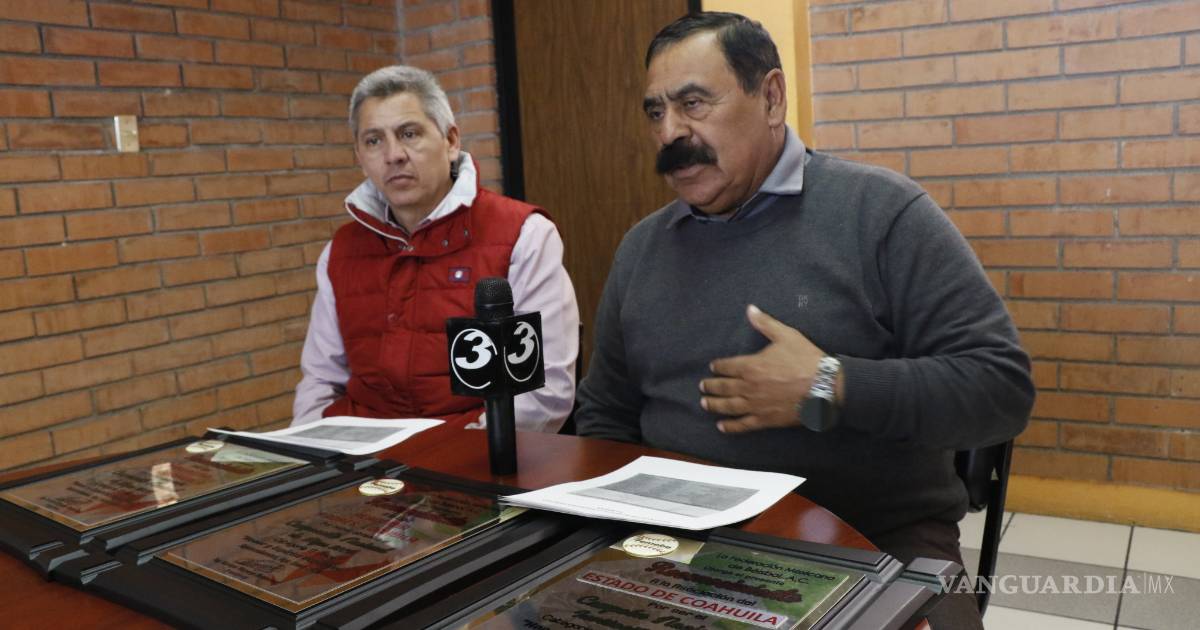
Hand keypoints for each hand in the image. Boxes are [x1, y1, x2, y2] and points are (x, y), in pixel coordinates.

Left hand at [700, 304, 824, 433]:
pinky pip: (743, 425)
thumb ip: (765, 323)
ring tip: (705, 403)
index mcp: (752, 366)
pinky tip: (722, 427)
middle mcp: (749, 387)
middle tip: (702, 386)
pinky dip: (731, 427)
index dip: (718, 367)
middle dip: (711, 386)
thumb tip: (750, 309)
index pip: (727, 366)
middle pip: (723, 387)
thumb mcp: (786, 335)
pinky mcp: (766, 420)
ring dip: (714, 405)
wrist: (825, 386)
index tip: (712, 368)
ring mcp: (756, 405)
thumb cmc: (806, 360)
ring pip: (728, 406)